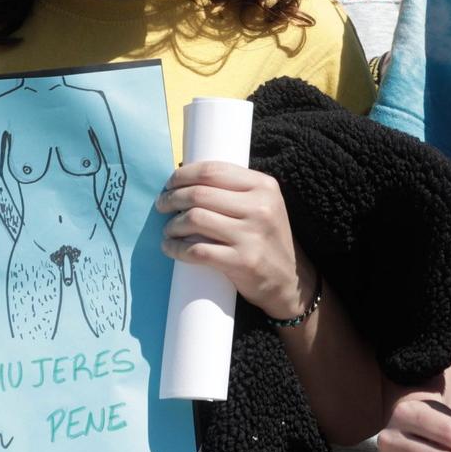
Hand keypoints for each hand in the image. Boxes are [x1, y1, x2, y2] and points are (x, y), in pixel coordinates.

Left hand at [157, 161, 309, 318]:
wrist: (288, 281)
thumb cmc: (266, 238)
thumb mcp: (263, 205)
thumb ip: (235, 190)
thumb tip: (187, 179)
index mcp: (264, 186)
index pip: (214, 171)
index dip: (184, 175)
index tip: (169, 183)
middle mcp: (260, 207)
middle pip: (200, 194)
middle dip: (172, 198)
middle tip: (162, 205)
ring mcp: (252, 235)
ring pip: (195, 219)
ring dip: (173, 224)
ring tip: (168, 229)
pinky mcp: (242, 262)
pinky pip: (198, 250)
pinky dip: (177, 248)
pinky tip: (170, 247)